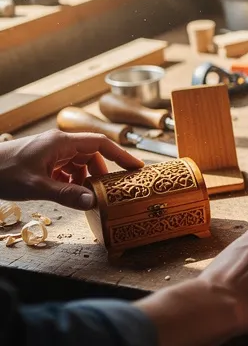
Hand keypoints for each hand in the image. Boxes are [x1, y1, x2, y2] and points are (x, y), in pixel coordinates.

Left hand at [0, 129, 143, 208]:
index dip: (120, 155)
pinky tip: (68, 194)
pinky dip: (72, 181)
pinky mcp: (42, 161)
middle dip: (101, 173)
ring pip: (79, 163)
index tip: (135, 168)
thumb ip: (66, 194)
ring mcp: (50, 152)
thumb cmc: (2, 172)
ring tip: (85, 195)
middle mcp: (58, 144)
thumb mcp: (36, 186)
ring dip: (85, 179)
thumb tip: (93, 202)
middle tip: (110, 190)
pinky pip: (66, 169)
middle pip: (91, 154)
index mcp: (61, 142)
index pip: (100, 144)